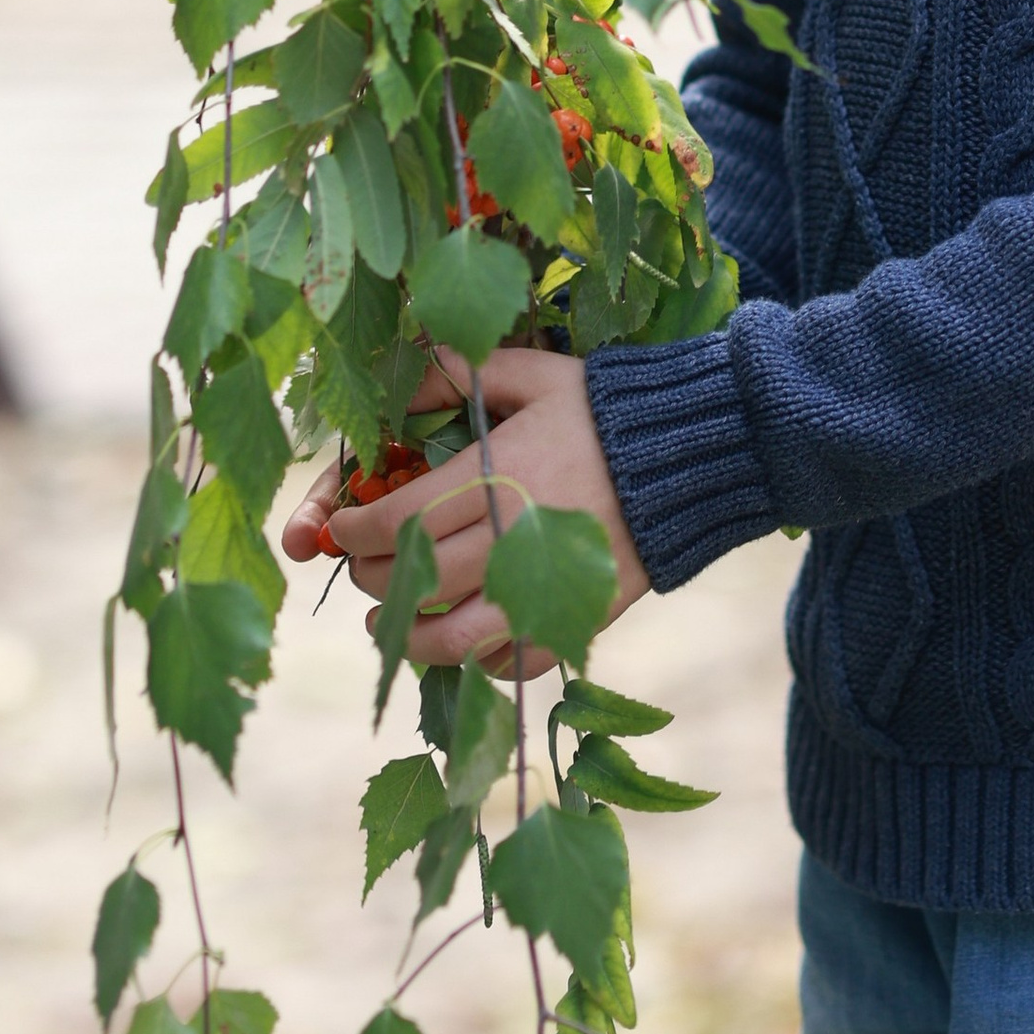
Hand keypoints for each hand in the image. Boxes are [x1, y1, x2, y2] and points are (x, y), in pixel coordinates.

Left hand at [279, 346, 648, 673]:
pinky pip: (511, 662)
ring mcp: (543, 586)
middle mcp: (511, 539)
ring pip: (452, 639)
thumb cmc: (603, 410)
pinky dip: (477, 661)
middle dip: (373, 578)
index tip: (343, 528)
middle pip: (415, 581)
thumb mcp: (534, 374)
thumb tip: (407, 372)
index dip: (356, 532)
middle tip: (365, 566)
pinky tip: (463, 638)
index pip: (399, 520)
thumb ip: (463, 371)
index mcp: (495, 478)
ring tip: (392, 622)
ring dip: (409, 637)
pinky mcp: (575, 617)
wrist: (690, 454)